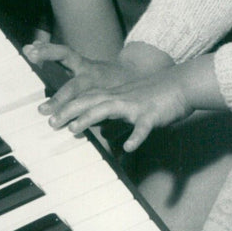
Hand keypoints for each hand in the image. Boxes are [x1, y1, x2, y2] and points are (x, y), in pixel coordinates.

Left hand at [25, 42, 193, 152]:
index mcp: (116, 95)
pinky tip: (130, 147)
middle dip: (69, 110)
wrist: (182, 83)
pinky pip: (143, 127)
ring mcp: (136, 105)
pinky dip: (136, 136)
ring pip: (108, 108)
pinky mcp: (152, 114)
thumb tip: (107, 136)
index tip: (49, 114)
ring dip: (89, 118)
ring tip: (73, 129)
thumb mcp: (133, 105)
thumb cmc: (157, 96)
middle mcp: (121, 97)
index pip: (86, 97)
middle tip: (50, 122)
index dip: (67, 104)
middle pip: (90, 100)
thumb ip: (118, 118)